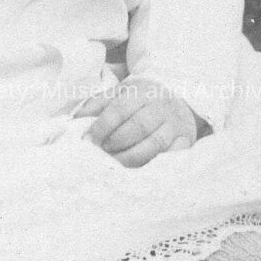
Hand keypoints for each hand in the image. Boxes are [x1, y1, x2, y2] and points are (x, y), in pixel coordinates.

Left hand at [77, 77, 204, 167]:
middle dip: (116, 141)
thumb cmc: (143, 98)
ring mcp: (175, 125)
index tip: (88, 139)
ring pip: (154, 144)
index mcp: (142, 92)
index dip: (102, 126)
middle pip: (138, 127)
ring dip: (131, 157)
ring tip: (115, 163)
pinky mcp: (186, 141)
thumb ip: (98, 104)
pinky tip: (139, 168)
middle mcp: (161, 107)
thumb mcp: (121, 93)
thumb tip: (75, 119)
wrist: (180, 97)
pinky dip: (156, 164)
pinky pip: (172, 156)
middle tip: (102, 151)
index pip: (120, 109)